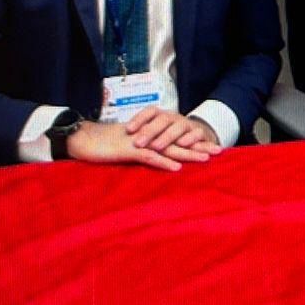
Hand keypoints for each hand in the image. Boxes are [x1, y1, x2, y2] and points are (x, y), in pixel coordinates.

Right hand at [65, 112, 219, 169]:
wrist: (85, 139)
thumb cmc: (105, 146)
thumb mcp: (129, 150)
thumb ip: (144, 153)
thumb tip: (159, 160)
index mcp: (150, 136)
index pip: (176, 140)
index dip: (194, 143)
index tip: (212, 148)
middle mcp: (149, 137)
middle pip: (178, 142)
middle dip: (199, 146)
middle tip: (220, 150)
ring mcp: (141, 142)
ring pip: (168, 148)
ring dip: (187, 153)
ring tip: (205, 158)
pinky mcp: (129, 150)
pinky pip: (149, 157)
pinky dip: (163, 162)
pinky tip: (177, 168)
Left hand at [125, 106, 222, 154]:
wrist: (200, 135)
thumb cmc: (173, 136)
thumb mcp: (159, 134)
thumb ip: (144, 135)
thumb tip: (121, 139)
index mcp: (163, 116)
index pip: (150, 112)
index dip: (139, 119)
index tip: (127, 129)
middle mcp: (174, 118)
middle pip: (162, 119)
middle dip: (149, 131)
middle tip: (137, 143)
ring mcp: (188, 125)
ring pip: (178, 126)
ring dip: (167, 136)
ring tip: (156, 146)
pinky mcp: (200, 134)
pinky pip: (196, 134)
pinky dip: (190, 138)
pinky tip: (183, 144)